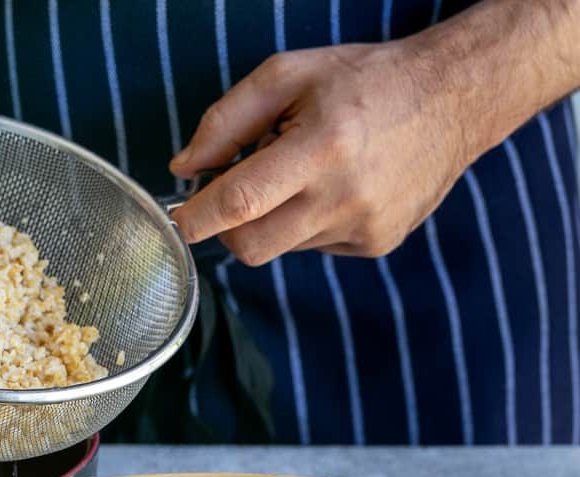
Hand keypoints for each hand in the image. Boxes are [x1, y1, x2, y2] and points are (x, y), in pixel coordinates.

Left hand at [169, 42, 468, 263]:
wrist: (453, 99)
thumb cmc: (365, 80)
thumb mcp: (289, 74)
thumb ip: (226, 120)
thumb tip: (184, 169)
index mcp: (323, 146)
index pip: (242, 201)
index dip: (198, 218)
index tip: (176, 221)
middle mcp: (346, 197)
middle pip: (252, 247)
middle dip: (229, 228)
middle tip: (236, 193)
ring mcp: (364, 228)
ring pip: (282, 248)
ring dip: (276, 218)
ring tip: (307, 173)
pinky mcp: (376, 245)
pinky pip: (315, 248)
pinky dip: (308, 224)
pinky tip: (335, 189)